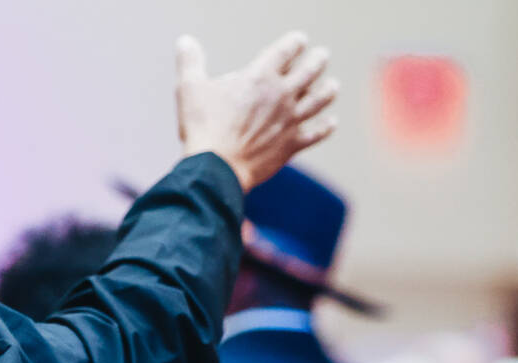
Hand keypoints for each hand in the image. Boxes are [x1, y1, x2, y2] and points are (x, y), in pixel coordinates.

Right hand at [176, 32, 337, 191]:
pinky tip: (330, 123)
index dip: (295, 42)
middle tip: (322, 56)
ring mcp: (290, 120)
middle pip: (310, 70)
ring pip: (320, 100)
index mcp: (260, 76)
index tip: (300, 40)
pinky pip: (316, 133)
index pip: (286, 50)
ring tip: (332, 86)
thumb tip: (185, 42)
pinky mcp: (291, 145)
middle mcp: (281, 95)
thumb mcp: (189, 88)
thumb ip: (190, 62)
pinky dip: (325, 127)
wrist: (217, 167)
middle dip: (318, 60)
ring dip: (328, 91)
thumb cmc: (202, 127)